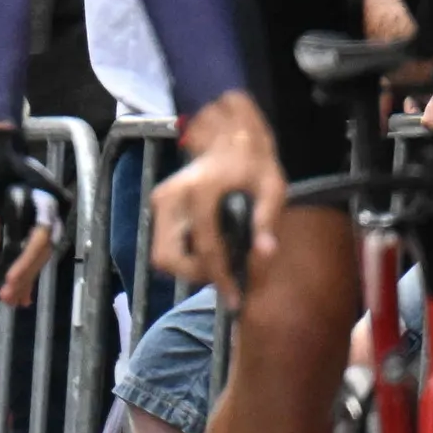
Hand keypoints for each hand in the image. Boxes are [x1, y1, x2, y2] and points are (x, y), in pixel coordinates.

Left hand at [0, 125, 57, 307]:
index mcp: (41, 196)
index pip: (39, 235)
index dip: (25, 261)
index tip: (8, 280)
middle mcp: (52, 207)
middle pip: (44, 248)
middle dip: (26, 275)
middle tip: (8, 299)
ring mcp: (48, 215)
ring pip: (43, 252)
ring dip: (28, 276)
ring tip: (14, 301)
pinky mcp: (39, 222)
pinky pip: (38, 249)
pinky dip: (29, 268)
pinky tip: (22, 292)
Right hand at [147, 94, 283, 296]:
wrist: (227, 136)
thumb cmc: (253, 162)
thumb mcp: (272, 187)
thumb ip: (267, 220)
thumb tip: (265, 253)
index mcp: (200, 192)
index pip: (206, 247)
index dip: (220, 276)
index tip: (234, 297)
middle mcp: (172, 197)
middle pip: (168, 257)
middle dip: (196, 275)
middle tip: (223, 277)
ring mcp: (161, 200)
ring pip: (161, 254)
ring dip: (187, 268)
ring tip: (217, 265)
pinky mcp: (159, 204)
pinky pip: (164, 243)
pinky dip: (184, 255)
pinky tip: (209, 250)